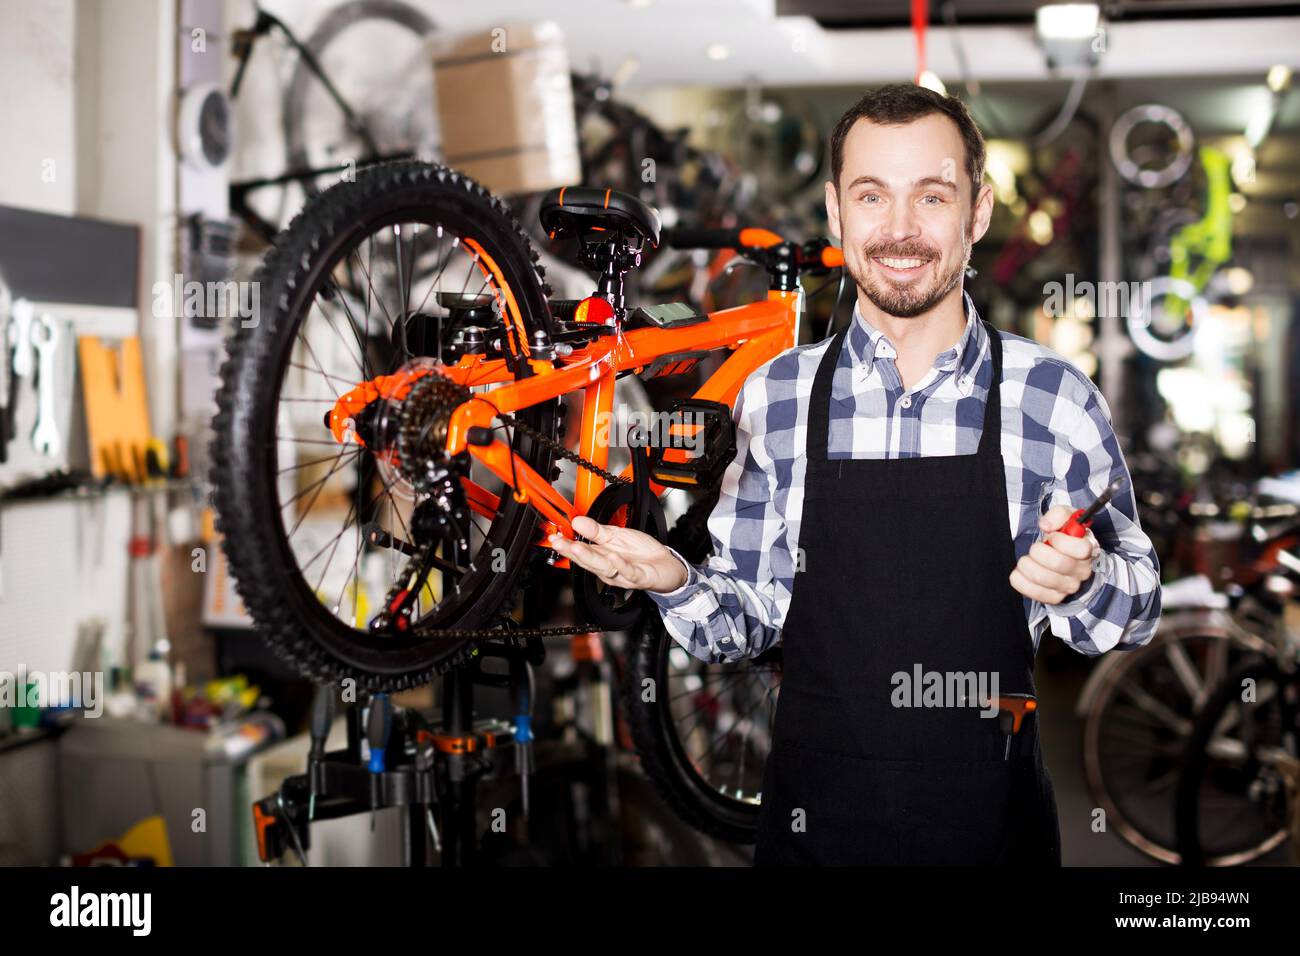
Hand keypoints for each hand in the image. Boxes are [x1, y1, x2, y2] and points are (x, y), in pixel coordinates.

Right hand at [548, 515, 688, 593]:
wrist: (666, 566)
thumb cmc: (641, 553)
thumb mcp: (617, 535)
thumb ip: (597, 530)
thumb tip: (577, 521)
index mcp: (602, 556)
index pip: (580, 550)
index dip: (565, 544)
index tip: (554, 535)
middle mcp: (609, 568)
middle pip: (588, 560)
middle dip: (572, 551)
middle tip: (558, 542)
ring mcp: (623, 574)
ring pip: (604, 567)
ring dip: (590, 558)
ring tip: (577, 548)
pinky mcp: (639, 578)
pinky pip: (628, 572)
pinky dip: (620, 566)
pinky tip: (613, 557)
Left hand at [1009, 505, 1099, 604]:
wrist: (1063, 556)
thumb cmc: (1065, 536)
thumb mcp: (1066, 517)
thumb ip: (1058, 515)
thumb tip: (1046, 525)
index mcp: (1089, 550)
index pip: (1081, 549)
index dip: (1061, 541)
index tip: (1052, 536)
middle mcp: (1082, 571)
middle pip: (1057, 563)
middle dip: (1038, 550)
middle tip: (1037, 547)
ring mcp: (1068, 587)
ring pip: (1040, 577)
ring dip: (1026, 563)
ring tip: (1029, 558)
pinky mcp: (1054, 598)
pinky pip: (1030, 591)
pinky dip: (1019, 578)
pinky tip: (1023, 571)